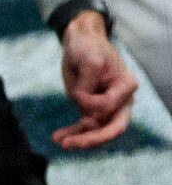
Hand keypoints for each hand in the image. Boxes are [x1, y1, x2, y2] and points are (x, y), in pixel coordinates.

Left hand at [55, 13, 137, 149]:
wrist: (81, 40)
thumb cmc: (87, 47)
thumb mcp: (88, 62)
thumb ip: (87, 88)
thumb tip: (85, 114)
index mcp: (126, 85)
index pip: (109, 105)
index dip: (89, 102)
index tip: (76, 91)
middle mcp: (122, 99)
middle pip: (113, 128)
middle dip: (92, 139)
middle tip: (69, 145)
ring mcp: (109, 105)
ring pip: (98, 130)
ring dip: (80, 138)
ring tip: (60, 142)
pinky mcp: (94, 107)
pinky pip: (87, 124)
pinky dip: (75, 132)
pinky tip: (58, 137)